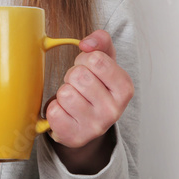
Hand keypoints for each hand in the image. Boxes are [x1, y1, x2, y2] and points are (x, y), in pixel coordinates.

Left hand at [45, 30, 133, 172]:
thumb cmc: (95, 86)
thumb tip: (86, 43)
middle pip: (79, 75)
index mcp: (125, 89)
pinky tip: (65, 113)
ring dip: (63, 92)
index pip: (96, 59)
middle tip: (78, 85)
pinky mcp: (75, 136)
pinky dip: (54, 108)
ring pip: (65, 93)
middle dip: (73, 75)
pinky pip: (54, 110)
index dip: (85, 59)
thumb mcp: (104, 61)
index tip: (89, 69)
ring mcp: (95, 126)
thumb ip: (100, 41)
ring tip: (73, 99)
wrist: (85, 123)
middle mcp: (114, 110)